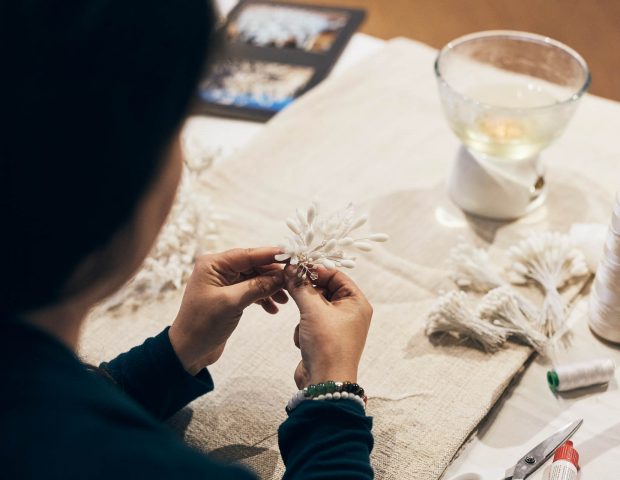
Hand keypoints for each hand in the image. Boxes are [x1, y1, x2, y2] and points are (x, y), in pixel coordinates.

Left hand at [169, 247, 286, 374]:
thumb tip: (282, 276)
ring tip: (284, 300)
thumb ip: (258, 286)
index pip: (248, 254)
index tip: (293, 255)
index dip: (271, 254)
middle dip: (273, 275)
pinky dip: (262, 298)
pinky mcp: (228, 296)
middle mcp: (217, 269)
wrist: (188, 351)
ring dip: (270, 288)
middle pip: (253, 265)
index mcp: (213, 264)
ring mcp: (223, 282)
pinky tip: (273, 309)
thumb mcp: (232, 303)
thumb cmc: (202, 325)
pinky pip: (251, 290)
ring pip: (254, 278)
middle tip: (293, 282)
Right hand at [284, 265, 372, 388]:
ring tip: (305, 328)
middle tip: (290, 286)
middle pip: (323, 289)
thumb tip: (290, 268)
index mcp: (356, 302)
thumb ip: (300, 286)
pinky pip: (309, 321)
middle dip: (307, 294)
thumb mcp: (312, 310)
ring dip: (304, 314)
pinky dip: (303, 328)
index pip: (336, 275)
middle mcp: (350, 312)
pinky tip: (305, 341)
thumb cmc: (327, 344)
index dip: (316, 270)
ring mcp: (337, 326)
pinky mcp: (324, 338)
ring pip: (313, 305)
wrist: (324, 383)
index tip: (295, 266)